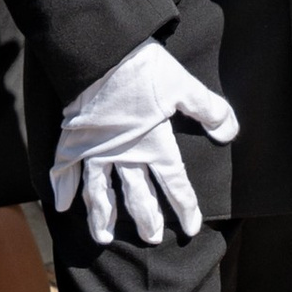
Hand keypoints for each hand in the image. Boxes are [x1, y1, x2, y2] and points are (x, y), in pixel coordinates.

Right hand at [48, 39, 237, 245]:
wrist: (100, 52)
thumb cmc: (143, 68)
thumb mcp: (184, 85)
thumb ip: (209, 110)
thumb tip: (230, 133)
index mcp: (154, 145)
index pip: (175, 184)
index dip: (185, 207)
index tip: (191, 228)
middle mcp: (125, 155)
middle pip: (137, 197)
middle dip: (146, 220)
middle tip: (151, 239)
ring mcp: (96, 150)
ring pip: (99, 194)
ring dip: (102, 218)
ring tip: (103, 239)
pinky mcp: (73, 139)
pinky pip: (64, 170)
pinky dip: (62, 189)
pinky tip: (60, 206)